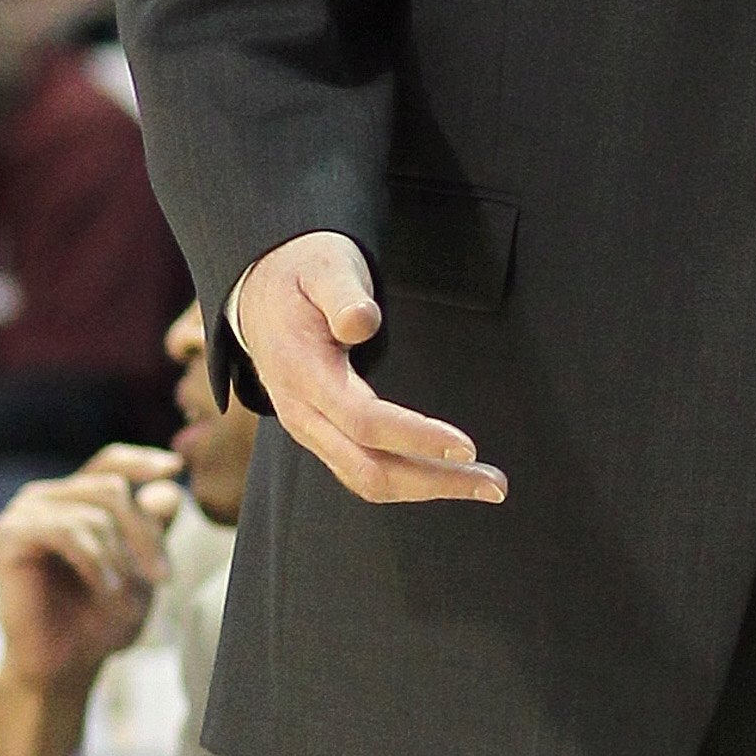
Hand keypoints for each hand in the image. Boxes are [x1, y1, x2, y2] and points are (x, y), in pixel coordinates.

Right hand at [0, 449, 178, 749]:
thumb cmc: (99, 621)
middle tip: (163, 578)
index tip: (174, 468)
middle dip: (145, 534)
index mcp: (75, 500)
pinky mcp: (8, 533)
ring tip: (123, 595)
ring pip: (95, 511)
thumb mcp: (140, 571)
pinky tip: (105, 588)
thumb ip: (153, 530)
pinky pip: (68, 530)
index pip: (110, 461)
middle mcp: (46, 498)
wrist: (62, 666)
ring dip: (120, 557)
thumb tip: (170, 489)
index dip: (143, 461)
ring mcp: (24, 512)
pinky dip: (95, 562)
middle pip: (112, 487)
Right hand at [232, 230, 505, 512]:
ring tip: (484, 485)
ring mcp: (309, 431)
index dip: (415, 437)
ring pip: (367, 481)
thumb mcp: (322, 267)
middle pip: (369, 469)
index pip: (363, 421)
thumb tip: (361, 320)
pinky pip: (363, 472)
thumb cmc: (303, 276)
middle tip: (496, 485)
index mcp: (303, 373)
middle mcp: (302, 414)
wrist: (259, 295)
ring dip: (428, 488)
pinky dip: (409, 482)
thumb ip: (342, 293)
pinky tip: (447, 476)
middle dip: (435, 481)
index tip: (466, 445)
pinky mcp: (322, 436)